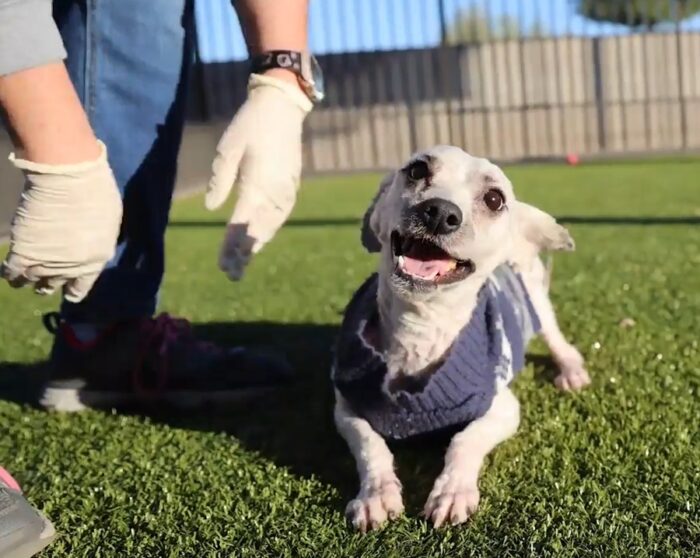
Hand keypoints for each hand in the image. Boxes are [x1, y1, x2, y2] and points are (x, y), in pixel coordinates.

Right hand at [1, 141, 122, 301]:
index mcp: (96, 261)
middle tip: (43, 275)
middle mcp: (71, 268)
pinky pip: (10, 272)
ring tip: (23, 275)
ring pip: (31, 282)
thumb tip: (92, 241)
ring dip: (27, 279)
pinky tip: (9, 269)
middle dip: (48, 281)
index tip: (67, 286)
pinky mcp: (23, 252)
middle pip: (54, 285)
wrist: (69, 176)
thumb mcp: (109, 219)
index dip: (72, 288)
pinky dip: (9, 273)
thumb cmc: (96, 190)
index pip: (80, 288)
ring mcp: (45, 263)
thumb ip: (100, 237)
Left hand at [205, 73, 311, 279]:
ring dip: (258, 245)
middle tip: (232, 275)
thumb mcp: (228, 148)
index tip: (222, 265)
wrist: (282, 107)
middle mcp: (274, 194)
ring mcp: (286, 191)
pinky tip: (262, 237)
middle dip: (244, 254)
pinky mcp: (291, 187)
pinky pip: (280, 216)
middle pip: (259, 233)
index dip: (230, 247)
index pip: (240, 225)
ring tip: (244, 260)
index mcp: (256, 185)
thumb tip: (213, 208)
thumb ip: (220, 180)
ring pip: (272, 227)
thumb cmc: (250, 125)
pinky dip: (270, 230)